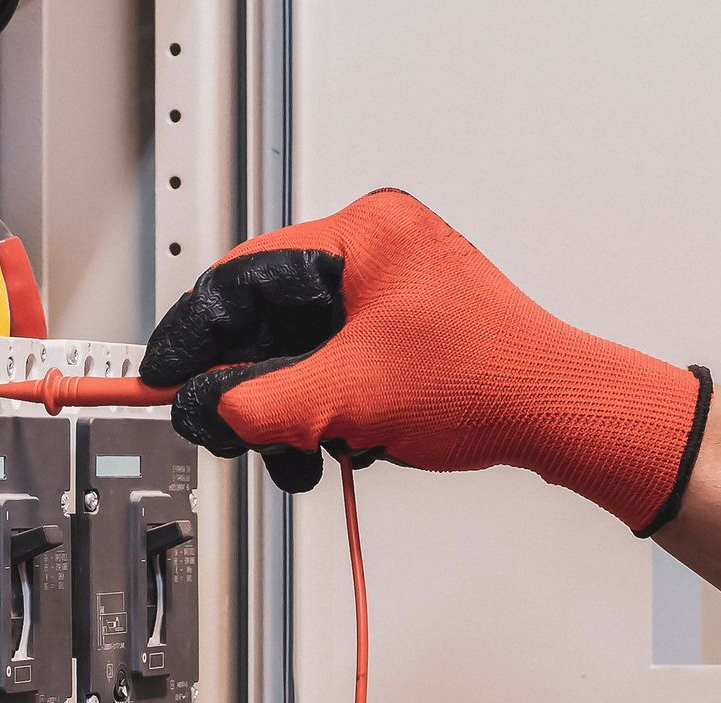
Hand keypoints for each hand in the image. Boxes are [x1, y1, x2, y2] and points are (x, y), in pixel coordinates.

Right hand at [146, 189, 710, 534]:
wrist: (561, 413)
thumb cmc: (492, 380)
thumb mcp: (348, 396)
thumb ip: (258, 403)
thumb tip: (200, 407)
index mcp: (362, 234)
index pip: (240, 277)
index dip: (194, 334)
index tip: (159, 376)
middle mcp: (372, 248)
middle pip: (264, 318)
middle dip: (252, 385)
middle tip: (236, 429)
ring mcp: (385, 287)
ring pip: (292, 348)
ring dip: (288, 408)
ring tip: (309, 449)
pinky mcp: (395, 325)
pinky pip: (327, 361)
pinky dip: (320, 406)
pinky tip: (341, 438)